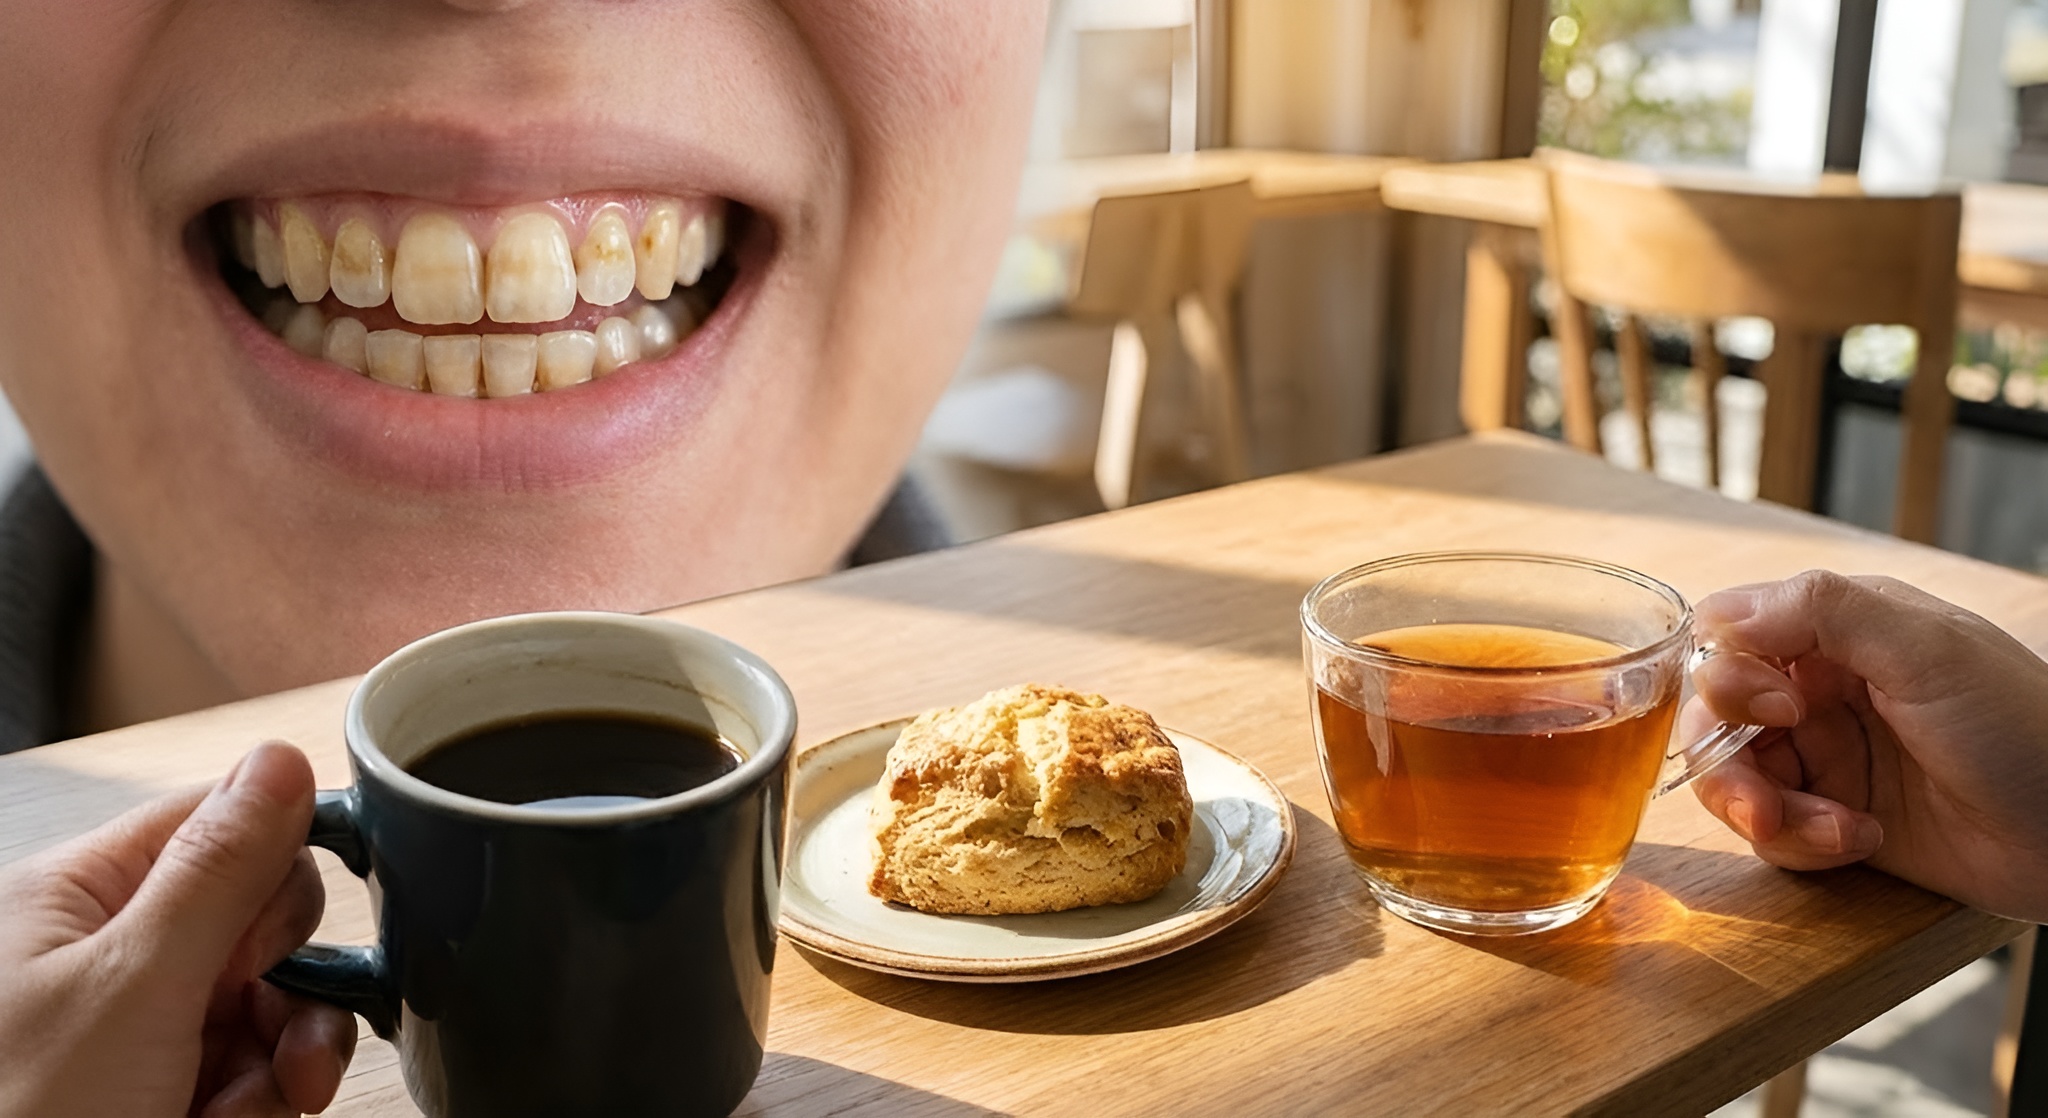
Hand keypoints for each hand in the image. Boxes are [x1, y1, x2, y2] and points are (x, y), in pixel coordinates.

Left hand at [0, 742, 356, 1116]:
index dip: (274, 879)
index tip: (277, 944)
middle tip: (264, 1042)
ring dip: (278, 1064)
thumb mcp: (132, 988)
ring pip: (264, 1008)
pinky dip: (255, 1106)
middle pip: (257, 924)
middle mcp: (104, 955)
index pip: (220, 824)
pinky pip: (247, 1075)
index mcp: (78, 896)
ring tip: (241, 1111)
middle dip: (284, 990)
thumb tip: (283, 761)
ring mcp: (130, 1031)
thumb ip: (217, 869)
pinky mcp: (155, 1095)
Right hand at [1685, 571, 2047, 922]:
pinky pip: (1772, 832)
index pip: (1728, 638)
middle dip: (1726, 762)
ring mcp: (1828, 757)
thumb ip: (1821, 611)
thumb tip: (1716, 612)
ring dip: (1763, 812)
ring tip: (1827, 833)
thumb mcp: (1926, 650)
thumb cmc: (2023, 728)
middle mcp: (1821, 690)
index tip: (1775, 709)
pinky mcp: (1834, 820)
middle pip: (1713, 717)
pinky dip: (1802, 843)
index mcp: (1838, 631)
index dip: (1725, 677)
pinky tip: (1861, 842)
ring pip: (1733, 779)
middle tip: (1763, 800)